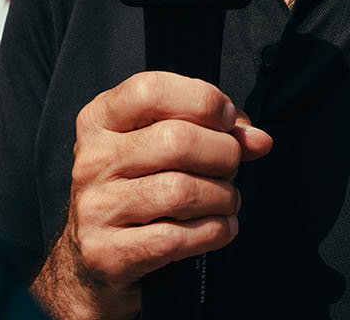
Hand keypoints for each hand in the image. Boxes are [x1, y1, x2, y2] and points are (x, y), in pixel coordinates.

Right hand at [36, 72, 271, 319]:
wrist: (96, 259)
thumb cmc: (140, 187)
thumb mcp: (164, 144)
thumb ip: (214, 129)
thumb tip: (258, 140)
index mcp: (100, 120)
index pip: (151, 90)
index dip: (202, 100)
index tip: (226, 120)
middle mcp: (92, 160)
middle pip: (176, 141)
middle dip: (224, 154)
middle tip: (231, 167)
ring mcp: (95, 208)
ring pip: (181, 192)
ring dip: (223, 197)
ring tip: (227, 200)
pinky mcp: (106, 253)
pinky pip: (177, 238)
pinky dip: (214, 231)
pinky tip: (220, 228)